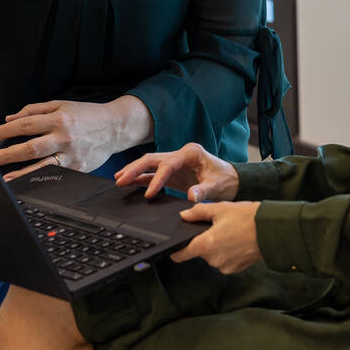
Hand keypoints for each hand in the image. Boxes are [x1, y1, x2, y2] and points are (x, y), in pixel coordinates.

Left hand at [0, 97, 153, 180]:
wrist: (115, 127)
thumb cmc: (87, 115)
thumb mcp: (61, 105)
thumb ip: (34, 110)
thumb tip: (10, 118)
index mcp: (59, 118)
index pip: (25, 124)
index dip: (5, 130)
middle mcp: (64, 136)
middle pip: (30, 147)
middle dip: (7, 153)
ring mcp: (71, 154)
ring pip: (41, 164)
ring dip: (19, 172)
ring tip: (4, 175)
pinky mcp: (78, 168)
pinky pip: (54, 174)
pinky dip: (38, 178)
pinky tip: (26, 182)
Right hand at [114, 143, 239, 201]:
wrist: (231, 179)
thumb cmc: (225, 180)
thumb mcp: (217, 187)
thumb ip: (204, 191)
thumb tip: (191, 196)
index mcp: (191, 153)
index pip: (168, 164)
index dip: (157, 179)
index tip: (149, 194)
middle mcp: (180, 154)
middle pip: (152, 159)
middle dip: (135, 169)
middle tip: (120, 180)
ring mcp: (175, 162)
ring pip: (149, 164)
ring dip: (134, 171)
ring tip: (118, 180)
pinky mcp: (172, 171)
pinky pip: (153, 173)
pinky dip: (141, 178)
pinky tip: (128, 183)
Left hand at [170, 201, 261, 273]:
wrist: (272, 230)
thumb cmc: (248, 218)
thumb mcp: (220, 209)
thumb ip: (198, 212)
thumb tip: (184, 216)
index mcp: (206, 244)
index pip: (180, 255)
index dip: (175, 250)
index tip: (175, 246)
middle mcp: (213, 259)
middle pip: (199, 252)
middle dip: (204, 240)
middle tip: (216, 227)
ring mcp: (225, 266)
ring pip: (212, 256)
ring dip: (216, 246)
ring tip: (231, 232)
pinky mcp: (235, 269)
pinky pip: (224, 260)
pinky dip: (227, 252)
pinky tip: (237, 240)